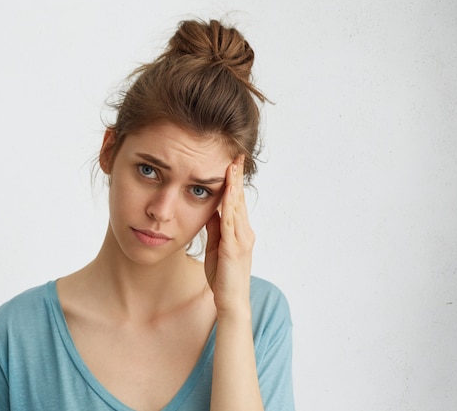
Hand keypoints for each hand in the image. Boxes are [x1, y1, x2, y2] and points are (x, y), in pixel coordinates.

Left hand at [204, 155, 254, 314]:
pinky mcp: (235, 248)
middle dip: (237, 177)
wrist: (231, 300)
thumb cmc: (223, 276)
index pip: (237, 202)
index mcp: (240, 232)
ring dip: (235, 186)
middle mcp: (245, 232)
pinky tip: (228, 193)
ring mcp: (242, 240)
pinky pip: (232, 223)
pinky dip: (230, 206)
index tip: (232, 162)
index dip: (234, 182)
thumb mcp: (215, 247)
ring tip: (232, 166)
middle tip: (236, 155)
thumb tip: (211, 209)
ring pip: (238, 207)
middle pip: (240, 199)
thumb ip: (215, 228)